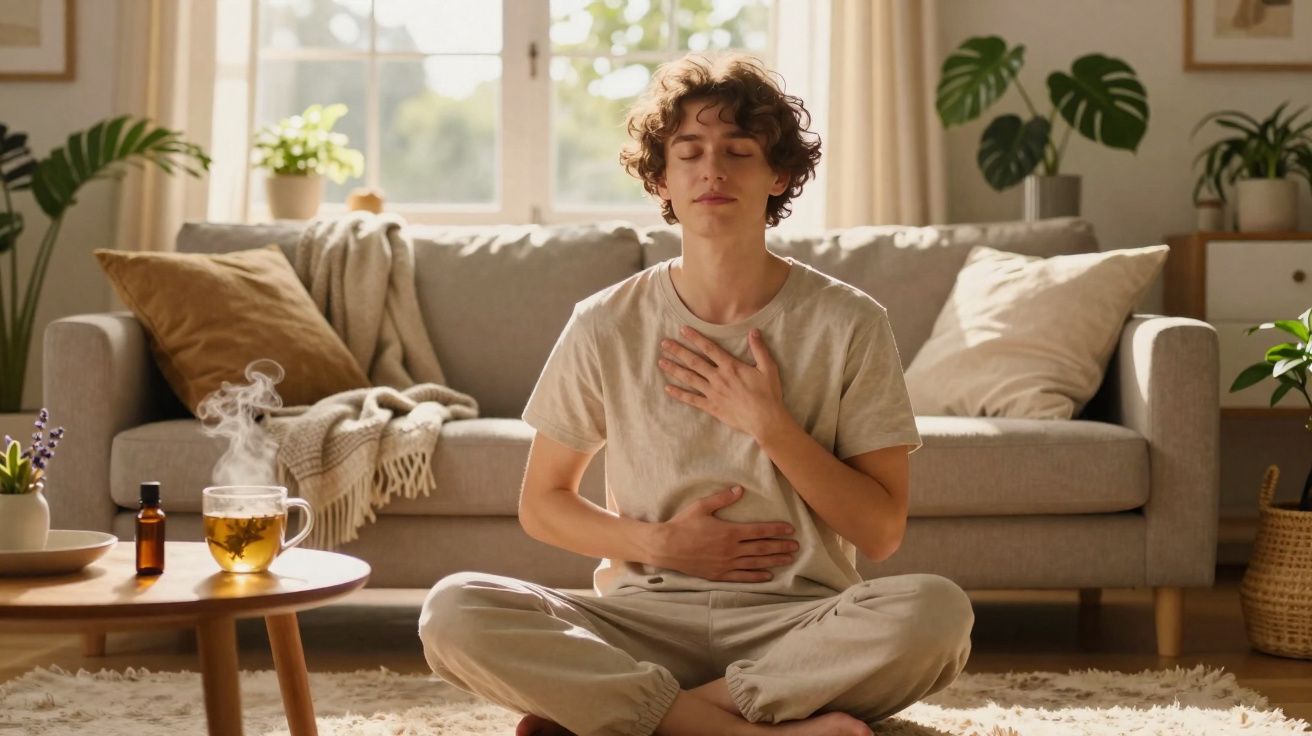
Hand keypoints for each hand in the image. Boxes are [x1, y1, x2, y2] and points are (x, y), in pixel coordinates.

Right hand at [652, 485, 798, 582]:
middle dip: (781, 546)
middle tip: (796, 546)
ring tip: (789, 559)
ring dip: (774, 561)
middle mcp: (731, 549)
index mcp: (730, 531)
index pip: (759, 530)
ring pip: (756, 563)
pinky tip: (769, 576)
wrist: (666, 547)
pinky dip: (757, 576)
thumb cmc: (682, 524)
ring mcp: (726, 563)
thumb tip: (740, 490)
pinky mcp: (719, 574)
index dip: (776, 530)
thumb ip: (722, 499)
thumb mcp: (701, 507)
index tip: (790, 529)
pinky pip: (742, 576)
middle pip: (762, 548)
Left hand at [659, 326, 786, 440]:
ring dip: (674, 369)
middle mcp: (718, 378)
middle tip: (664, 343)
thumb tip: (754, 331)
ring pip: (689, 378)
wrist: (766, 420)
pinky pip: (692, 400)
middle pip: (694, 362)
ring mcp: (713, 393)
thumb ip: (759, 349)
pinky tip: (668, 389)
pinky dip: (679, 394)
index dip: (695, 338)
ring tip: (661, 362)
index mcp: (731, 367)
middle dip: (678, 351)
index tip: (683, 330)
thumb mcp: (768, 368)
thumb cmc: (768, 394)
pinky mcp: (712, 407)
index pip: (709, 348)